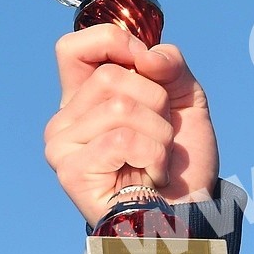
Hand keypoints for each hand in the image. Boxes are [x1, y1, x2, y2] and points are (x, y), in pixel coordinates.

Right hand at [43, 24, 220, 225]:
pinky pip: (123, 139)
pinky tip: (150, 176)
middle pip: (110, 75)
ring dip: (159, 133)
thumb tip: (147, 55)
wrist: (191, 210)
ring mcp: (63, 147)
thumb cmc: (181, 158)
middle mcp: (66, 120)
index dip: (114, 42)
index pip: (73, 47)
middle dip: (156, 101)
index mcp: (86, 97)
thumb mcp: (185, 97)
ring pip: (120, 107)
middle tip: (160, 134)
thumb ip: (170, 64)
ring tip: (156, 158)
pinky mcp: (71, 172)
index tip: (148, 66)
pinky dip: (153, 155)